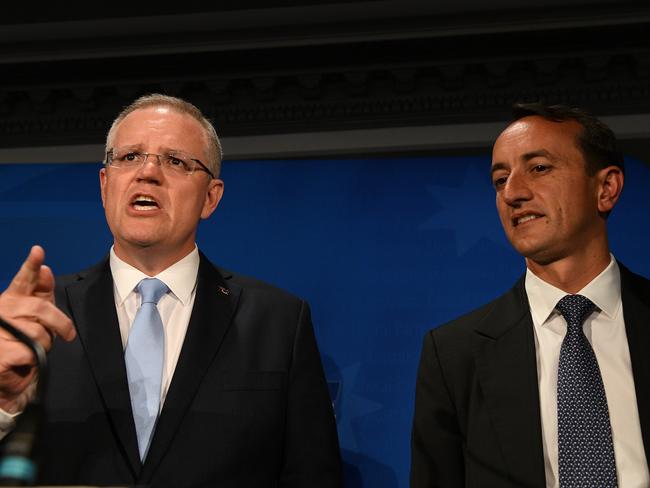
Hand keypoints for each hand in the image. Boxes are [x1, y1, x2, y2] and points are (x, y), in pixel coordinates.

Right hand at [0, 245, 74, 412]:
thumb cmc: (22, 343)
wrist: (5, 379)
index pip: (22, 280)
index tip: (38, 251)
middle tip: (68, 334)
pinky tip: (23, 362)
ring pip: (38, 332)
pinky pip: (30, 351)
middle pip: (41, 307)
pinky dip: (34, 360)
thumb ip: (41, 294)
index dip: (30, 266)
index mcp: (11, 300)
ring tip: (34, 351)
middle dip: (60, 323)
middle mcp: (2, 311)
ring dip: (46, 345)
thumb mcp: (35, 318)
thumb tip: (46, 270)